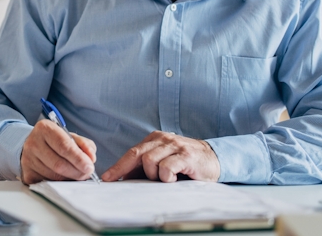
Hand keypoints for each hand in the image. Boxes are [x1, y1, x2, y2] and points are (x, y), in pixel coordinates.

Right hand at [19, 119, 96, 183]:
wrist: (33, 145)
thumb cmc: (55, 141)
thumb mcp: (70, 136)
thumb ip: (84, 144)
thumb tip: (91, 158)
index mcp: (45, 128)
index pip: (64, 146)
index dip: (78, 158)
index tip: (89, 166)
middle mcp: (33, 143)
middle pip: (59, 164)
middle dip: (77, 171)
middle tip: (87, 173)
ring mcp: (28, 160)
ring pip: (54, 176)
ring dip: (69, 178)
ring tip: (76, 174)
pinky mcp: (27, 174)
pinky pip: (47, 183)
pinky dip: (59, 184)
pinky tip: (64, 178)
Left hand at [101, 131, 219, 182]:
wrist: (213, 159)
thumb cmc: (185, 163)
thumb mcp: (163, 162)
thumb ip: (146, 167)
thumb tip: (124, 179)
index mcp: (155, 139)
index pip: (132, 152)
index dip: (118, 166)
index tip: (107, 178)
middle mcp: (163, 139)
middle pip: (137, 154)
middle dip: (125, 170)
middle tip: (120, 182)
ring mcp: (174, 146)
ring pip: (149, 161)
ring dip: (154, 175)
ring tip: (165, 179)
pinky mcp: (185, 155)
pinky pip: (166, 167)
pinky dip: (166, 176)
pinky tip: (173, 179)